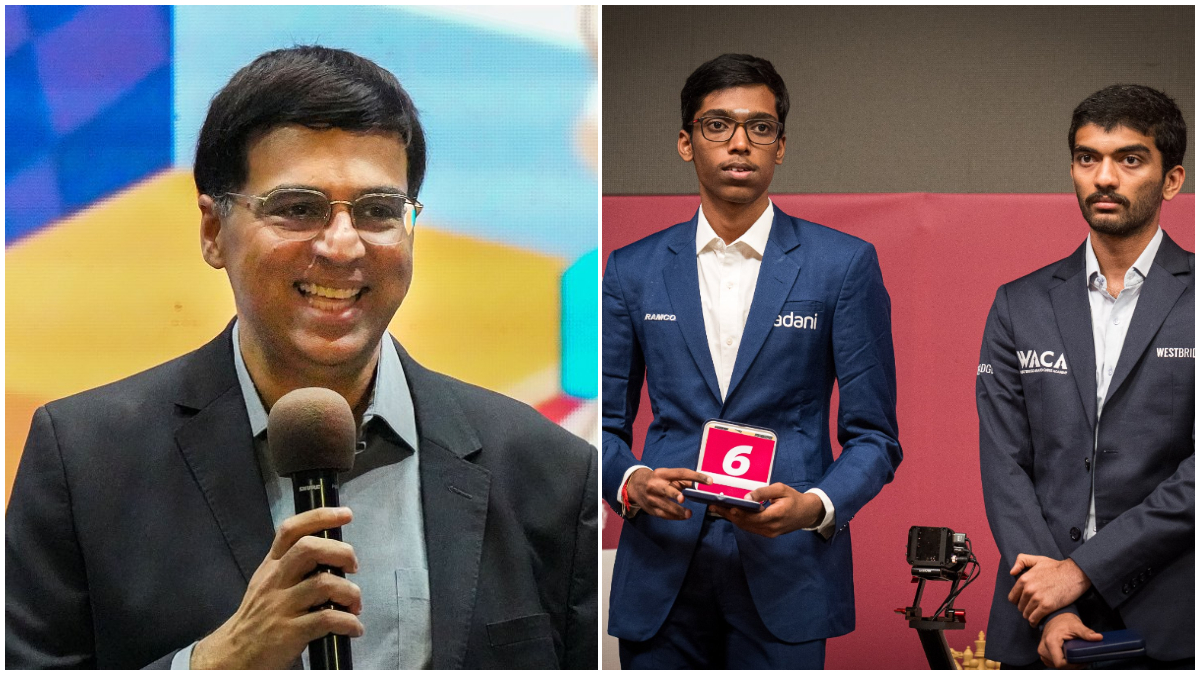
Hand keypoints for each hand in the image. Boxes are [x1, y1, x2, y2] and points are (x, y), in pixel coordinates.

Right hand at [191, 507, 363, 668]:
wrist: (234, 655)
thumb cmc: (258, 618)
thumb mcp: (266, 584)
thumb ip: (292, 567)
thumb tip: (332, 556)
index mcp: (271, 566)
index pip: (291, 530)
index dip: (320, 517)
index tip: (346, 514)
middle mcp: (275, 581)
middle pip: (309, 549)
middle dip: (341, 552)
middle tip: (353, 567)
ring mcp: (281, 606)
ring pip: (324, 584)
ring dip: (351, 592)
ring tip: (355, 604)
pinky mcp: (289, 632)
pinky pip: (328, 619)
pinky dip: (349, 622)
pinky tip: (354, 627)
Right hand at [626, 467, 710, 519]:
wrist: (635, 485)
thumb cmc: (657, 480)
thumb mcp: (668, 476)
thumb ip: (685, 481)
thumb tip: (701, 486)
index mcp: (662, 473)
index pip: (681, 473)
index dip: (696, 476)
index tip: (709, 481)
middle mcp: (655, 484)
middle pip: (666, 489)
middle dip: (674, 494)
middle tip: (683, 499)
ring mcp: (651, 498)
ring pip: (664, 505)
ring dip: (677, 511)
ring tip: (689, 514)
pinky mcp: (650, 509)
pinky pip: (663, 514)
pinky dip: (674, 516)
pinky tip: (682, 517)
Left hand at [711, 483, 823, 537]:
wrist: (807, 513)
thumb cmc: (794, 498)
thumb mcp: (780, 490)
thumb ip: (763, 492)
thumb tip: (746, 497)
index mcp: (775, 516)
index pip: (751, 516)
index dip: (736, 511)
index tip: (723, 504)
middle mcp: (771, 528)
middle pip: (745, 523)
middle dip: (728, 514)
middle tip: (713, 505)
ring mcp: (769, 533)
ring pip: (746, 527)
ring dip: (731, 518)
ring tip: (718, 509)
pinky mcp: (768, 533)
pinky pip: (751, 528)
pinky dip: (740, 521)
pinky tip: (731, 513)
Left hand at [1007, 554, 1091, 625]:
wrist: (1075, 573)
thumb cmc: (1057, 567)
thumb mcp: (1037, 559)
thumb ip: (1021, 561)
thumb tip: (1012, 572)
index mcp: (1024, 579)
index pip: (1012, 597)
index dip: (1017, 601)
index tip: (1023, 603)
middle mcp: (1028, 589)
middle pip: (1020, 606)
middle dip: (1025, 608)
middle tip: (1032, 609)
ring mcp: (1037, 598)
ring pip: (1026, 614)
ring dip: (1030, 616)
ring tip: (1035, 615)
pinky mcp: (1047, 606)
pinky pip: (1034, 618)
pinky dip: (1034, 621)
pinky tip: (1037, 621)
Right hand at [1038, 612, 1100, 668]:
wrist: (1055, 618)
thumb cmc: (1065, 621)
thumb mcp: (1076, 625)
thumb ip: (1086, 632)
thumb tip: (1099, 637)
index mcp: (1051, 642)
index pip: (1060, 664)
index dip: (1073, 665)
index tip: (1083, 660)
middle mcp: (1043, 648)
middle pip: (1060, 666)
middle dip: (1073, 665)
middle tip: (1083, 659)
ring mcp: (1042, 652)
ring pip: (1056, 666)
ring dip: (1068, 665)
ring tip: (1077, 657)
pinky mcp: (1043, 654)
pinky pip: (1053, 663)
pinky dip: (1062, 662)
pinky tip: (1069, 657)